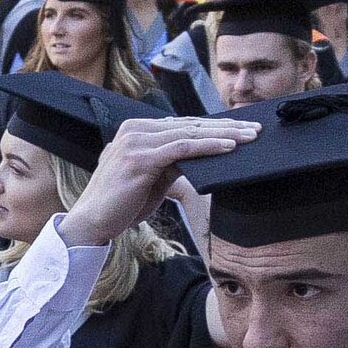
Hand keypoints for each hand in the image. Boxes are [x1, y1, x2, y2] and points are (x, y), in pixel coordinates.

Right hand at [62, 117, 258, 247]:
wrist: (92, 222)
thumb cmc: (121, 204)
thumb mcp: (151, 178)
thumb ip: (171, 163)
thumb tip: (199, 158)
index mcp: (136, 130)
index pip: (183, 124)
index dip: (214, 126)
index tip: (240, 129)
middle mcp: (134, 130)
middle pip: (190, 125)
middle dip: (226, 127)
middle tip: (255, 129)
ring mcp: (136, 142)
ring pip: (190, 133)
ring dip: (224, 135)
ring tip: (249, 137)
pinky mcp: (141, 158)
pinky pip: (183, 148)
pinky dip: (208, 147)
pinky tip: (228, 147)